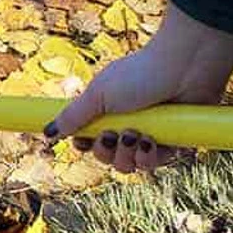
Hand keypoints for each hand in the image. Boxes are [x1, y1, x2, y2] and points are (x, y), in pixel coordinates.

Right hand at [45, 2, 232, 172]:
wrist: (185, 67)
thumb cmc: (140, 73)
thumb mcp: (99, 95)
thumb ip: (72, 116)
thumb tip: (47, 132)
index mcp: (107, 111)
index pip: (89, 141)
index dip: (87, 145)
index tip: (85, 141)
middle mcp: (127, 124)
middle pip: (108, 157)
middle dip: (108, 152)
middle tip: (115, 135)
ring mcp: (151, 134)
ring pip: (132, 165)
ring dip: (131, 156)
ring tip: (139, 136)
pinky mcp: (174, 142)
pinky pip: (157, 164)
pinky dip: (152, 156)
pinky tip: (154, 141)